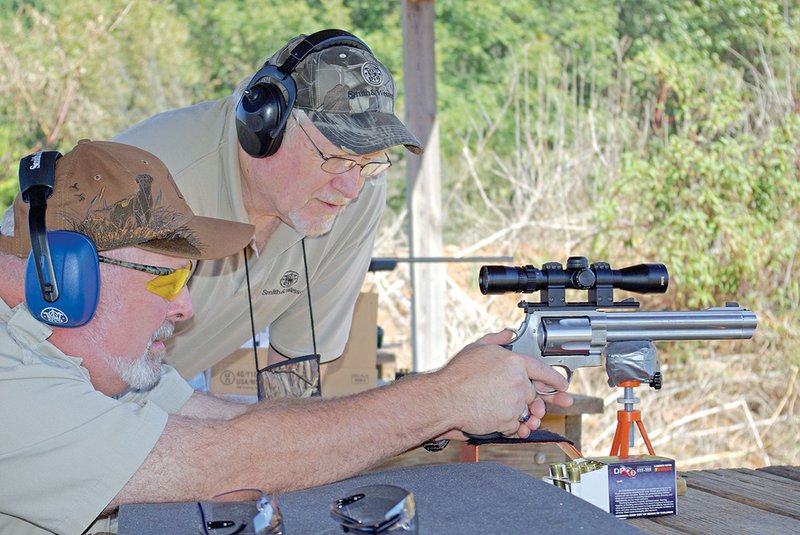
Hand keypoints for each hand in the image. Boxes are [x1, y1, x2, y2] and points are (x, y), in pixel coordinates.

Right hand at [434, 330, 572, 439]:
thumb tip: (507, 334)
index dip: (555, 378)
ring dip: (521, 415)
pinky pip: (515, 426)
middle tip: (526, 404)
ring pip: (525, 411)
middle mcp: (518, 382)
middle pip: (534, 393)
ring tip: (510, 415)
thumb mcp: (477, 348)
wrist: (445, 398)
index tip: (563, 385)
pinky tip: (498, 420)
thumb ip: (496, 340)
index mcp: (514, 362)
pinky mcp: (508, 420)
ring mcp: (515, 402)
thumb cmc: (457, 375)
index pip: (543, 369)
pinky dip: (509, 426)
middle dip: (531, 400)